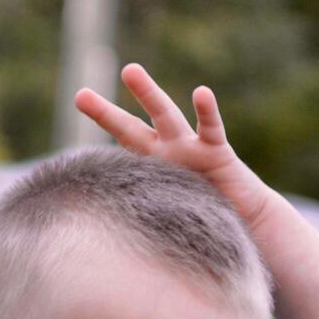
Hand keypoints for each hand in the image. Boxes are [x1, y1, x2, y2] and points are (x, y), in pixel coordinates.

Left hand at [74, 63, 269, 229]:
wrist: (247, 223)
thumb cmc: (207, 219)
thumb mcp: (169, 218)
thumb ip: (145, 219)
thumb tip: (109, 247)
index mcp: (153, 168)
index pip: (119, 150)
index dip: (97, 138)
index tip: (71, 125)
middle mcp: (168, 153)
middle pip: (132, 129)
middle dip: (107, 114)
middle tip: (80, 96)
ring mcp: (191, 149)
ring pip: (166, 117)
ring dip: (148, 94)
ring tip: (130, 71)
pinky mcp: (218, 153)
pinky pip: (211, 130)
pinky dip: (207, 112)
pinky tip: (201, 93)